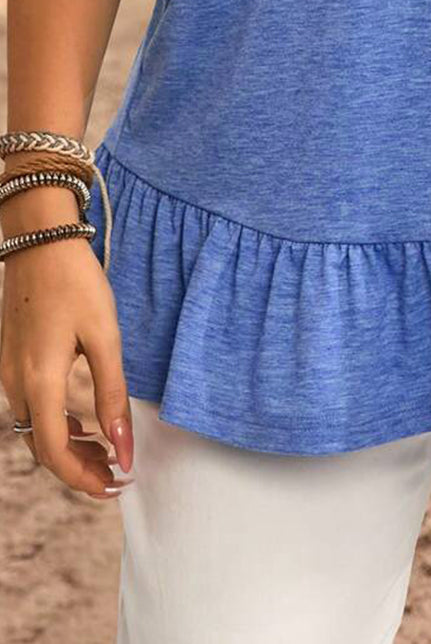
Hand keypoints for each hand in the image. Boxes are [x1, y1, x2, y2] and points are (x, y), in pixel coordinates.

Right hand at [0, 237, 134, 497]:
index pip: (54, 453)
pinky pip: (29, 408)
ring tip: (105, 450)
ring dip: (68, 447)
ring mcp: (8, 373)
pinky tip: (81, 421)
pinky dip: (55, 425)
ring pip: (33, 430)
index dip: (84, 477)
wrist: (40, 242)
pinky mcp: (11, 361)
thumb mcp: (104, 337)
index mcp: (39, 382)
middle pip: (42, 448)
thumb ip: (112, 394)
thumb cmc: (76, 283)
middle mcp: (15, 384)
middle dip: (78, 468)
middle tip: (116, 473)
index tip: (117, 483)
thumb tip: (124, 445)